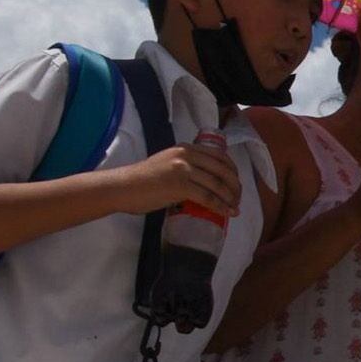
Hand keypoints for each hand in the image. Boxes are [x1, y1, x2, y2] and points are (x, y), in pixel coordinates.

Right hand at [110, 142, 240, 216]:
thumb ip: (186, 166)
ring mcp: (183, 170)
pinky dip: (220, 206)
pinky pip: (208, 197)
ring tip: (234, 208)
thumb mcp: (168, 163)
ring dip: (230, 198)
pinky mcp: (180, 186)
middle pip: (223, 170)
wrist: (122, 187)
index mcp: (186, 148)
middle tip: (238, 198)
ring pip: (218, 184)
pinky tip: (227, 213)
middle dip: (235, 186)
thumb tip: (205, 180)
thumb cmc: (143, 180)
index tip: (236, 183)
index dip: (233, 171)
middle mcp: (187, 155)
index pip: (219, 156)